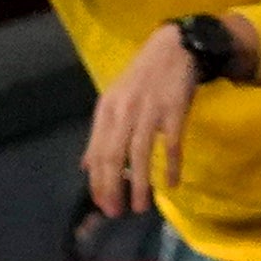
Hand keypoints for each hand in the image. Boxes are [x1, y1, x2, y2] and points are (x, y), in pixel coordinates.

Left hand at [81, 23, 204, 221]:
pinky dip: (170, 167)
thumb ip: (101, 134)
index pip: (97, 153)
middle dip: (112, 188)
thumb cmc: (143, 78)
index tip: (101, 204)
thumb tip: (86, 166)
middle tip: (114, 212)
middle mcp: (124, 111)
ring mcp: (150, 111)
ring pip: (139, 155)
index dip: (98, 182)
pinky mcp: (174, 110)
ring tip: (138, 207)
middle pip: (114, 156)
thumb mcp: (114, 101)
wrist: (175, 47)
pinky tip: (170, 185)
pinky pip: (171, 145)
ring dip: (138, 184)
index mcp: (107, 109)